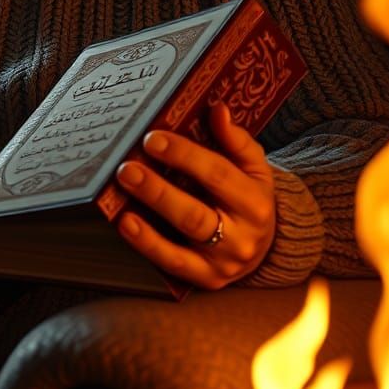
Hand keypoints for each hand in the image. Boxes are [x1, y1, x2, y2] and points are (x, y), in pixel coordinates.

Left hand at [113, 103, 275, 289]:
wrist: (265, 245)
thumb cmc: (248, 196)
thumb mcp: (253, 167)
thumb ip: (235, 140)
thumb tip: (217, 109)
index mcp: (255, 201)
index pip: (217, 174)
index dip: (184, 155)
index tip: (152, 138)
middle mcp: (242, 236)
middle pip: (195, 214)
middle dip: (158, 190)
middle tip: (127, 167)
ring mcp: (223, 262)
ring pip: (182, 240)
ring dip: (148, 214)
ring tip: (123, 191)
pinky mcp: (206, 279)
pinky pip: (173, 262)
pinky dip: (147, 243)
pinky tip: (125, 222)